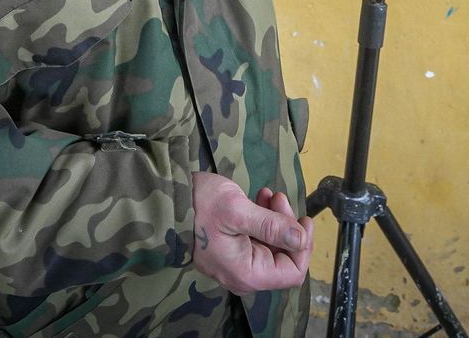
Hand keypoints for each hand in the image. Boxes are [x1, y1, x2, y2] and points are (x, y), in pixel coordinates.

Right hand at [189, 172, 313, 294]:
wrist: (164, 202)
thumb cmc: (200, 207)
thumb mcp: (239, 211)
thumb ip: (272, 226)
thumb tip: (301, 238)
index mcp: (248, 272)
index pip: (292, 272)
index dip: (303, 247)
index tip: (303, 219)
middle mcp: (244, 275)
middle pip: (283, 258)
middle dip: (287, 226)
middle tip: (279, 197)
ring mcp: (236, 263)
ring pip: (270, 246)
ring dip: (275, 219)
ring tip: (268, 194)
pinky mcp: (229, 250)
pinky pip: (255, 240)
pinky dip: (262, 220)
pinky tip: (259, 198)